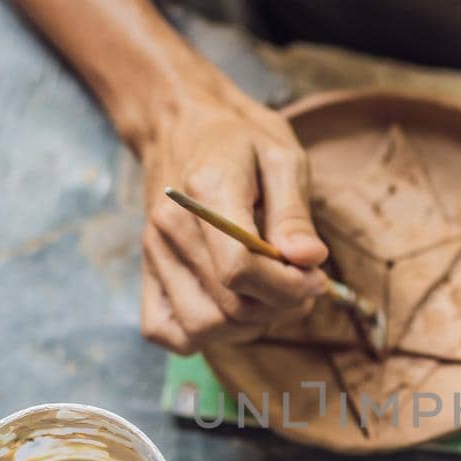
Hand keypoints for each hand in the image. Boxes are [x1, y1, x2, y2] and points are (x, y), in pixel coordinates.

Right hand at [136, 85, 327, 353]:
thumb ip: (295, 213)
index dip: (288, 287)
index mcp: (206, 192)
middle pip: (229, 307)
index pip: (240, 270)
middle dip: (279, 307)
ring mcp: (153, 254)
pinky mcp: (146, 274)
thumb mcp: (282, 158)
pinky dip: (205, 335)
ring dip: (249, 325)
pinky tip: (233, 307)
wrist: (182, 125)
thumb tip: (308, 261)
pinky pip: (168, 333)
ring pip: (204, 328)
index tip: (314, 277)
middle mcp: (170, 228)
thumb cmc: (240, 141)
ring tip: (272, 294)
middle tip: (303, 282)